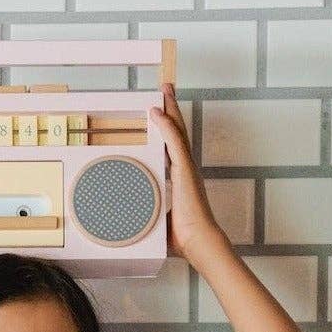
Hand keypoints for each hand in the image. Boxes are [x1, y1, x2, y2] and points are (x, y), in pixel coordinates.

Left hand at [149, 81, 225, 265]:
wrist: (198, 242)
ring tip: (164, 90)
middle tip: (166, 90)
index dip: (168, 129)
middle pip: (178, 131)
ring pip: (178, 131)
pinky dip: (166, 125)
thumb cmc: (183, 237)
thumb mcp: (159, 222)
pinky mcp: (185, 171)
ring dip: (170, 109)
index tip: (162, 115)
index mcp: (182, 179)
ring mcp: (187, 168)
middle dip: (172, 109)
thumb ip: (150, 216)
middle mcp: (186, 169)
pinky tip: (157, 112)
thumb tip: (132, 224)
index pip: (174, 147)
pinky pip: (174, 142)